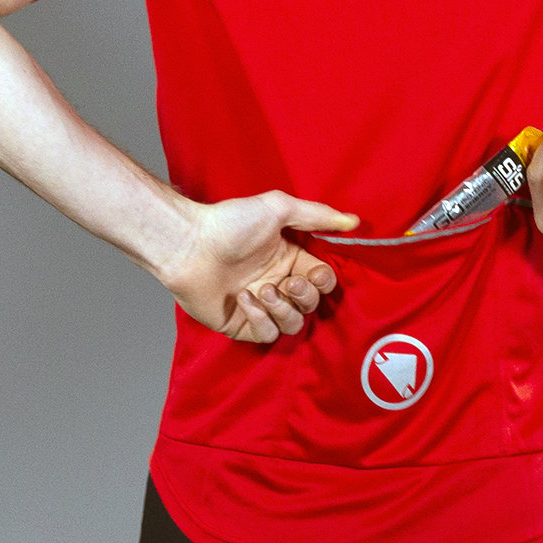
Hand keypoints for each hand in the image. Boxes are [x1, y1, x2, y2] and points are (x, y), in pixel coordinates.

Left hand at [158, 190, 358, 343]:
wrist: (189, 244)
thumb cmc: (230, 223)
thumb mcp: (279, 209)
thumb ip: (318, 216)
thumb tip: (354, 221)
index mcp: (291, 258)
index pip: (323, 280)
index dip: (324, 281)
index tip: (313, 272)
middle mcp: (278, 283)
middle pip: (312, 305)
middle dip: (305, 296)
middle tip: (287, 282)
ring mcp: (260, 305)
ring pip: (293, 324)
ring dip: (283, 309)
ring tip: (261, 290)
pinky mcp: (242, 324)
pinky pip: (267, 334)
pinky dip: (260, 318)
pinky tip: (244, 298)